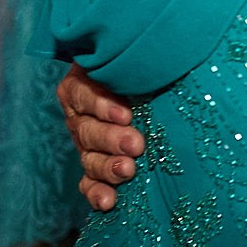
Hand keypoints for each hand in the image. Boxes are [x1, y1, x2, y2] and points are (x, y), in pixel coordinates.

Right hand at [58, 64, 141, 210]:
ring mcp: (86, 140)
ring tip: (128, 170)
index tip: (126, 114)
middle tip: (135, 144)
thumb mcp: (141, 55)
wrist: (149, 78)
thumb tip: (166, 45)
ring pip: (89, 156)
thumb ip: (145, 55)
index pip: (84, 93)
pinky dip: (97, 192)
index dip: (102, 105)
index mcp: (85, 82)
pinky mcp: (94, 162)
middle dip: (111, 139)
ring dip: (107, 166)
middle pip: (88, 128)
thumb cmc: (147, 61)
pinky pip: (88, 181)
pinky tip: (108, 201)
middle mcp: (81, 113)